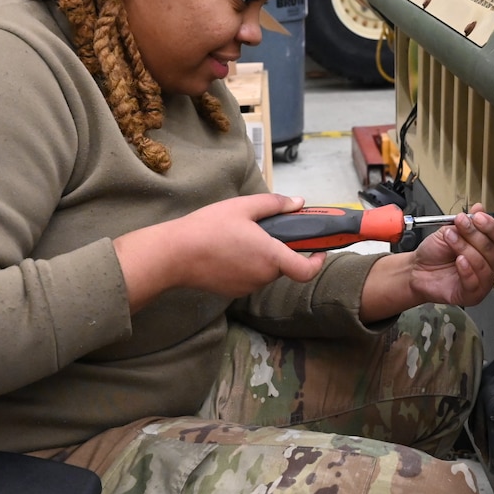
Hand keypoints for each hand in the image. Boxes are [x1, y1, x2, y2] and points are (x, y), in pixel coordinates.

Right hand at [114, 194, 325, 309]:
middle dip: (280, 249)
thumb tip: (299, 202)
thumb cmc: (208, 228)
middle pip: (283, 265)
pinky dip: (246, 265)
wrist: (174, 254)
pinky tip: (227, 250)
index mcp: (270, 256)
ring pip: (265, 271)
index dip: (317, 261)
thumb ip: (275, 205)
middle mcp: (263, 276)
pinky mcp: (232, 291)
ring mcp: (247, 287)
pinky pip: (248, 277)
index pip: (306, 271)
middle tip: (264, 230)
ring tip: (240, 237)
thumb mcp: (243, 206)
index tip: (318, 250)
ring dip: (262, 257)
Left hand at [406, 203, 493, 307]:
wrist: (416, 269)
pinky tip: (459, 261)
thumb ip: (467, 221)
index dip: (490, 225)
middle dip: (475, 234)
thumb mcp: (450, 230)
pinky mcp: (471, 295)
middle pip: (493, 250)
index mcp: (488, 248)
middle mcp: (489, 265)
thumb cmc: (435, 253)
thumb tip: (480, 207)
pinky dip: (467, 270)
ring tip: (451, 239)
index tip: (477, 216)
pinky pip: (475, 283)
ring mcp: (483, 281)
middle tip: (460, 223)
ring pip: (484, 265)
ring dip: (466, 248)